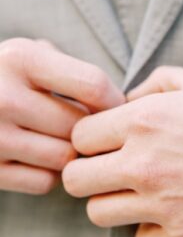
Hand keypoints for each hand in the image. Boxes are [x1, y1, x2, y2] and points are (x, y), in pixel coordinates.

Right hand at [0, 38, 123, 193]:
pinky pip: (44, 182)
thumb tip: (116, 103)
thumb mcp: (26, 54)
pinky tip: (40, 159)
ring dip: (71, 155)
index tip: (116, 109)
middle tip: (89, 130)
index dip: (114, 101)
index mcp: (20, 59)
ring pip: (66, 159)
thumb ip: (68, 69)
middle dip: (92, 131)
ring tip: (62, 141)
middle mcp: (4, 97)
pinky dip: (49, 175)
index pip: (94, 85)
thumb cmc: (1, 77)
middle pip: (82, 128)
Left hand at [63, 66, 182, 236]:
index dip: (88, 140)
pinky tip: (166, 214)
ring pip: (99, 215)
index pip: (78, 138)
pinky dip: (148, 230)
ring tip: (135, 195)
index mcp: (143, 122)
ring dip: (111, 204)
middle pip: (76, 180)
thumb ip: (152, 85)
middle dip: (87, 173)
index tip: (104, 144)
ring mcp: (163, 205)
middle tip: (109, 171)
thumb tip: (124, 101)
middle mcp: (144, 165)